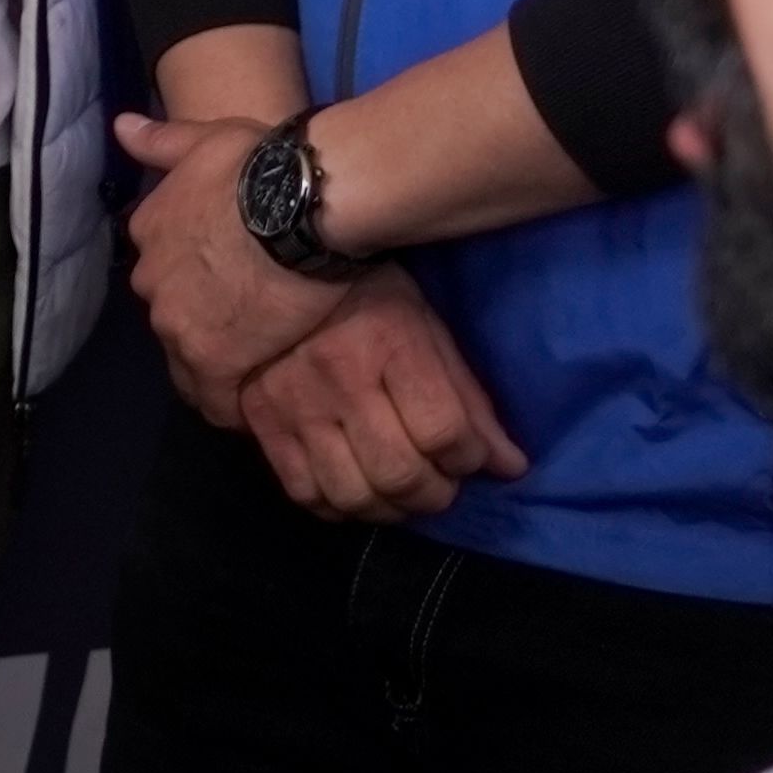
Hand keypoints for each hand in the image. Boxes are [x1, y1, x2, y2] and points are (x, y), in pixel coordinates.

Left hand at [112, 103, 344, 411]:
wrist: (298, 206)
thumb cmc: (258, 165)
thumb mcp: (205, 140)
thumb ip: (163, 142)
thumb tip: (120, 127)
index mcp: (149, 229)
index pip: (164, 266)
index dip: (194, 280)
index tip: (224, 286)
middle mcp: (151, 280)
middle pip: (174, 312)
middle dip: (203, 323)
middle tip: (247, 328)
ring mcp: (177, 323)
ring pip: (189, 356)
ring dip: (215, 365)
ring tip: (253, 372)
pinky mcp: (213, 360)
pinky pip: (215, 397)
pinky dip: (231, 404)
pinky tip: (253, 408)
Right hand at [240, 262, 524, 521]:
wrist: (278, 263)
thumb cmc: (369, 296)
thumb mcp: (429, 329)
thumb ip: (470, 399)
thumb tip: (510, 466)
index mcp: (391, 344)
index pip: (444, 432)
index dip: (469, 460)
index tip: (469, 458)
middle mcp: (341, 379)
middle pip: (400, 473)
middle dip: (434, 494)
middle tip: (438, 485)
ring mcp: (296, 404)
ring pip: (351, 493)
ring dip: (389, 509)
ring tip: (400, 494)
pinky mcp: (263, 421)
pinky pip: (303, 492)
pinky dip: (337, 508)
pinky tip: (354, 490)